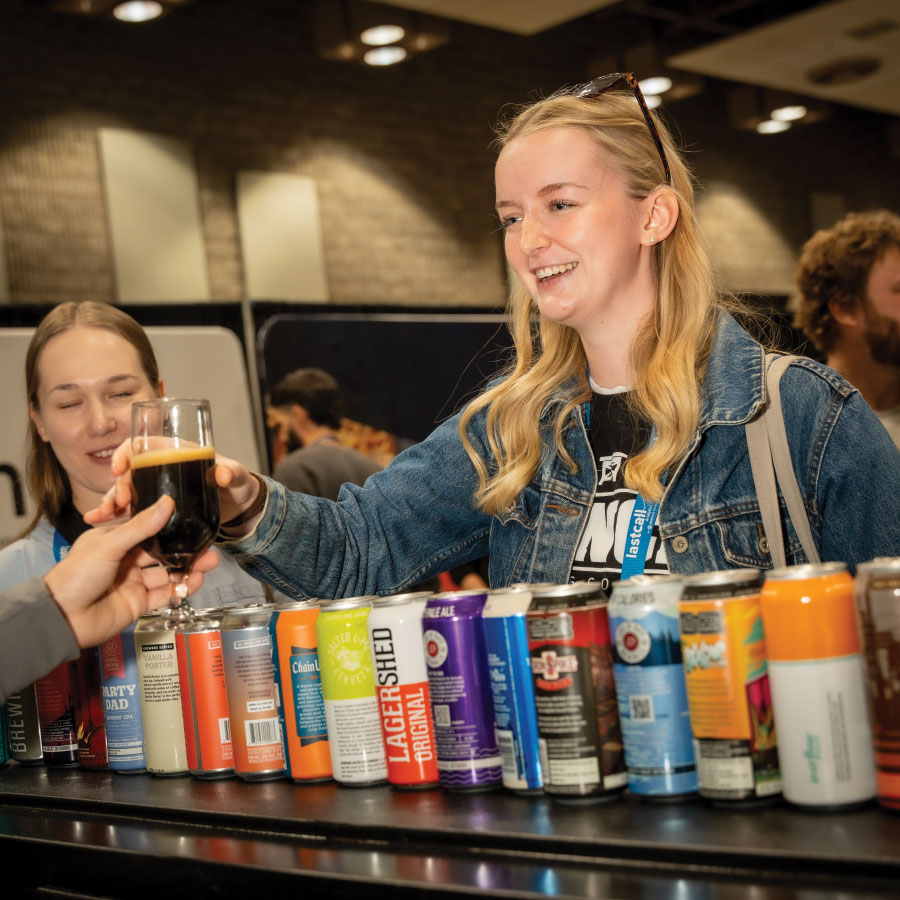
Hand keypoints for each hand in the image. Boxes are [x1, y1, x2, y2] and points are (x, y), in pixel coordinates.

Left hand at [44, 495, 218, 646]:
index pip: (147, 528)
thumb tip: (167, 502)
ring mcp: (133, 582)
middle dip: (185, 548)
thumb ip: (141, 526)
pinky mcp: (138, 603)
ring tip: (209, 563)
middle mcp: (126, 560)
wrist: (61, 619)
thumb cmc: (75, 576)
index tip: (192, 520)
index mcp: (114, 540)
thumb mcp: (109, 545)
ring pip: (167, 572)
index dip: (170, 525)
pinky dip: (181, 588)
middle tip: (208, 545)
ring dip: (188, 567)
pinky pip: (165, 594)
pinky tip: (195, 581)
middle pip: (162, 551)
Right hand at [85, 439, 261, 529]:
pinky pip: (132, 511)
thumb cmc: (236, 484)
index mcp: (176, 452)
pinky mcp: (157, 509)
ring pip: (126, 492)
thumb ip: (232, 474)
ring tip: (101, 516)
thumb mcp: (236, 477)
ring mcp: (158, 490)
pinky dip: (115, 515)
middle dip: (118, 486)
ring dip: (111, 502)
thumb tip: (224, 474)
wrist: (238, 507)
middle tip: (120, 502)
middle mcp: (162, 469)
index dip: (126, 452)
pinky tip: (100, 521)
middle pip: (130, 471)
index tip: (119, 469)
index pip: (143, 444)